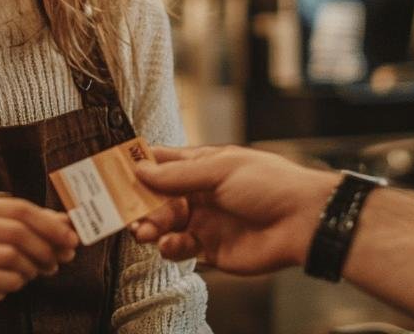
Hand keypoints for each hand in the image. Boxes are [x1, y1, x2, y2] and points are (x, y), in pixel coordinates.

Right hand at [0, 194, 78, 312]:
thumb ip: (31, 223)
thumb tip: (70, 224)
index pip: (20, 210)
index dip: (50, 225)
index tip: (72, 240)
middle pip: (15, 233)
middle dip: (44, 249)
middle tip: (57, 262)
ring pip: (7, 258)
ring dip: (29, 269)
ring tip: (32, 273)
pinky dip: (12, 284)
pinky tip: (13, 283)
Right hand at [131, 146, 337, 275]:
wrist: (302, 222)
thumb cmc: (269, 184)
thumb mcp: (220, 170)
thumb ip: (178, 175)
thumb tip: (141, 170)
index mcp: (204, 166)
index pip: (163, 162)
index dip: (138, 166)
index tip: (111, 172)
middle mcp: (200, 193)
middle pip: (157, 198)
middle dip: (139, 205)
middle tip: (125, 213)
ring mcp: (205, 221)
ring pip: (165, 225)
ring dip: (151, 227)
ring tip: (145, 232)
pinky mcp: (211, 249)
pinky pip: (180, 249)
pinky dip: (171, 247)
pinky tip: (173, 245)